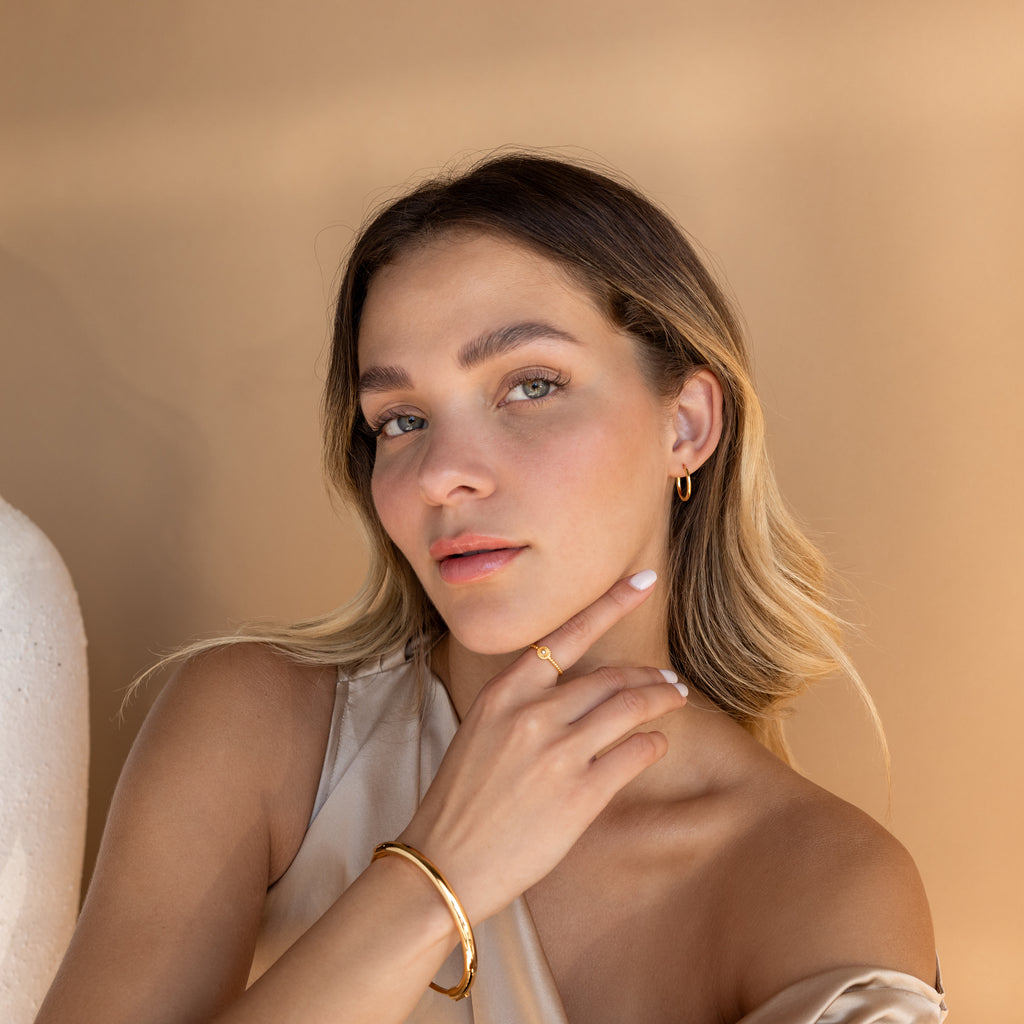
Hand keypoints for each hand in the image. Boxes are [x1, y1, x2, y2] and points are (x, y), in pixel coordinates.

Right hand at [397, 570, 686, 923]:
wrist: (445, 860)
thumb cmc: (461, 799)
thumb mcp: (481, 731)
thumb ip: (523, 706)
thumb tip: (573, 694)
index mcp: (505, 692)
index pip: (567, 635)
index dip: (611, 603)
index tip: (644, 581)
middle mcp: (533, 713)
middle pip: (611, 678)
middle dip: (649, 676)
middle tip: (670, 681)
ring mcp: (558, 752)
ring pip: (629, 708)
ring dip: (661, 701)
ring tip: (675, 700)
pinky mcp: (580, 793)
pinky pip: (634, 754)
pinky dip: (653, 743)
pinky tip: (655, 744)